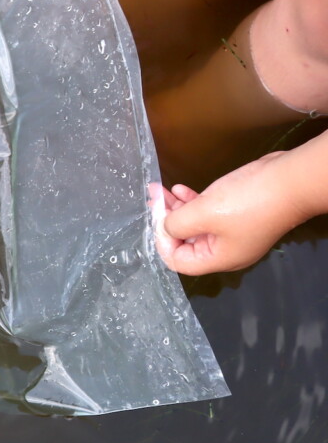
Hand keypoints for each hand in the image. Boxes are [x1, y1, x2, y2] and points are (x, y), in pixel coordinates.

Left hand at [150, 153, 310, 274]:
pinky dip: (191, 201)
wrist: (290, 180)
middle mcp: (225, 249)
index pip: (179, 262)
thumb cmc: (247, 201)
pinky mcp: (237, 213)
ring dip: (176, 207)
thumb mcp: (203, 214)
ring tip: (160, 190)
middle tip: (153, 198)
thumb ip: (177, 224)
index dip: (162, 241)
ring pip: (195, 224)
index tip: (155, 217)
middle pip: (185, 242)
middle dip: (165, 220)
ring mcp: (232, 231)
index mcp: (219, 259)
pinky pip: (207, 212)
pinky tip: (179, 189)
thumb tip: (166, 227)